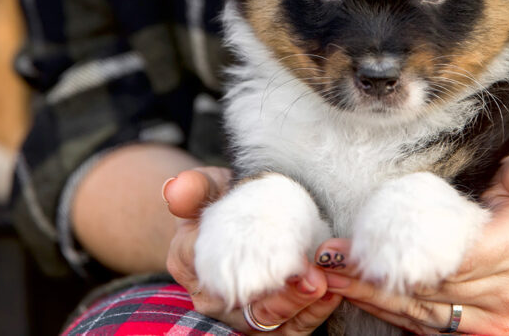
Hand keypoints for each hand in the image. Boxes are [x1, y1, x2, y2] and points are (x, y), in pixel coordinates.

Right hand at [163, 168, 341, 333]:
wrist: (238, 221)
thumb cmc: (223, 202)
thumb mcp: (208, 188)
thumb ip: (194, 188)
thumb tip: (175, 188)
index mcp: (189, 260)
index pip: (209, 269)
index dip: (237, 266)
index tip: (270, 257)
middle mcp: (212, 297)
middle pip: (244, 307)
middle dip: (280, 297)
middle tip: (310, 278)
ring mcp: (242, 313)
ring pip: (270, 323)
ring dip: (300, 307)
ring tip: (324, 285)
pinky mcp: (271, 323)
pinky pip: (292, 328)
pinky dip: (314, 313)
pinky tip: (332, 292)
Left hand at [318, 144, 508, 335]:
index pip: (452, 259)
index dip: (402, 255)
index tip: (358, 244)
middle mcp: (503, 293)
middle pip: (427, 289)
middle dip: (372, 274)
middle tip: (327, 258)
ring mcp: (489, 320)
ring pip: (418, 312)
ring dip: (368, 295)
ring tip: (328, 276)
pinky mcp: (473, 335)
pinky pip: (422, 327)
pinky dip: (385, 310)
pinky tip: (352, 293)